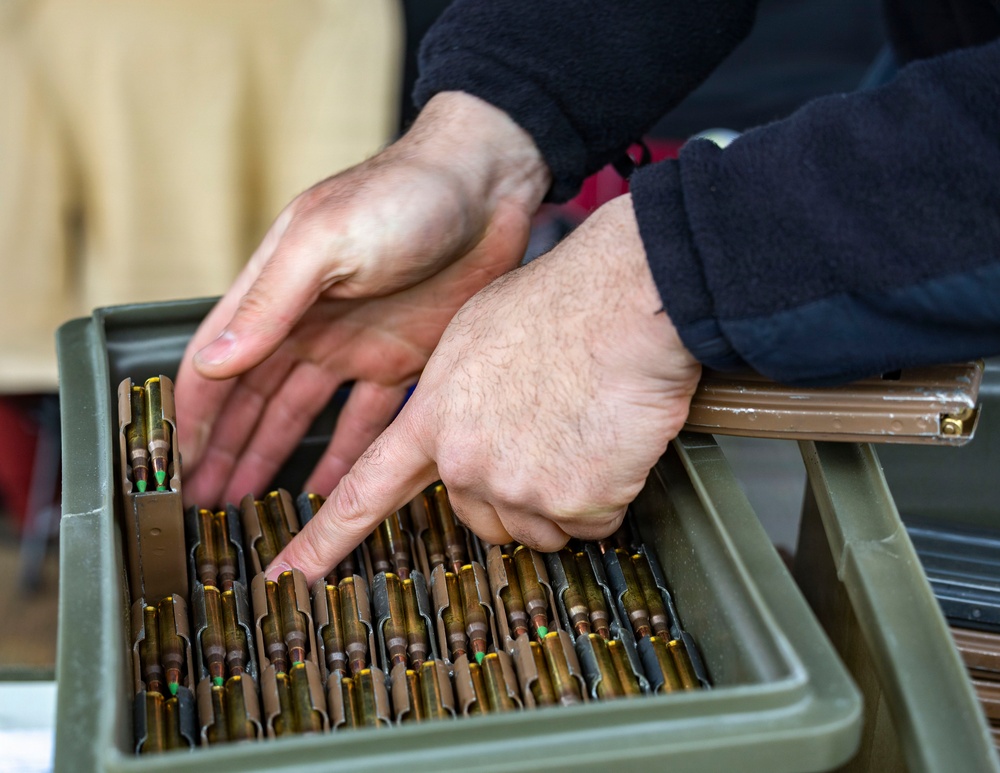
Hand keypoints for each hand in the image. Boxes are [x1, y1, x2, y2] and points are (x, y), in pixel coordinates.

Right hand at [175, 92, 550, 507]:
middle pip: (251, 402)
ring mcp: (355, 346)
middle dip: (225, 452)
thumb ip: (270, 303)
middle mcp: (308, 326)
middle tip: (203, 503)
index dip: (190, 416)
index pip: (214, 364)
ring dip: (274, 460)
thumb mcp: (327, 241)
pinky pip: (367, 421)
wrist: (490, 188)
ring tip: (251, 505)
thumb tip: (212, 366)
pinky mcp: (404, 360)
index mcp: (276, 294)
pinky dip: (348, 457)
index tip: (172, 467)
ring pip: (301, 418)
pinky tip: (333, 491)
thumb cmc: (404, 195)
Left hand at [266, 195, 701, 583]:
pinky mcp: (574, 503)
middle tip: (542, 435)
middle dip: (509, 491)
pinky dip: (605, 493)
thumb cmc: (560, 305)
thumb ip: (452, 392)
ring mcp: (519, 486)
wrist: (626, 302)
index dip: (325, 540)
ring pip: (538, 526)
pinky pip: (588, 524)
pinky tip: (608, 442)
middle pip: (479, 516)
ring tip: (579, 429)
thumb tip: (457, 421)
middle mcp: (466, 462)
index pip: (365, 492)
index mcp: (433, 418)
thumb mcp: (472, 333)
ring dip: (561, 494)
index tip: (290, 576)